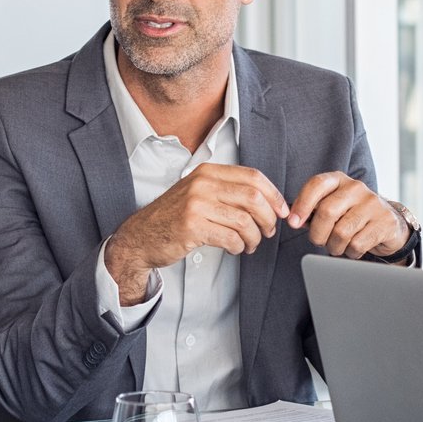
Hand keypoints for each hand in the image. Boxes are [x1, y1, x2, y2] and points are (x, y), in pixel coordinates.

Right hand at [104, 164, 288, 303]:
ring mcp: (196, 204)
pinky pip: (231, 237)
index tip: (281, 211)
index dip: (273, 195)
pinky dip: (239, 247)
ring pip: (244, 220)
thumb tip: (269, 201)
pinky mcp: (192, 226)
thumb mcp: (199, 194)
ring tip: (250, 245)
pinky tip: (235, 249)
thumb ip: (227, 192)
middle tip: (267, 232)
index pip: (253, 176)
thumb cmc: (174, 218)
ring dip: (254, 237)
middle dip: (267, 218)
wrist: (141, 237)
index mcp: (207, 172)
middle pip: (253, 197)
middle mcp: (202, 183)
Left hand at [287, 173, 407, 259]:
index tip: (293, 223)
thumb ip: (312, 211)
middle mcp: (357, 187)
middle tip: (319, 241)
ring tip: (337, 246)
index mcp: (339, 180)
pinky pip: (357, 244)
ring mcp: (373, 203)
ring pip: (341, 232)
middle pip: (327, 212)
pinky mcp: (385, 222)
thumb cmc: (351, 217)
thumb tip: (294, 220)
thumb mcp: (332, 207)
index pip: (316, 184)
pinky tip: (354, 248)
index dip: (302, 204)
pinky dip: (350, 252)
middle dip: (317, 234)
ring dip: (334, 246)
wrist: (388, 225)